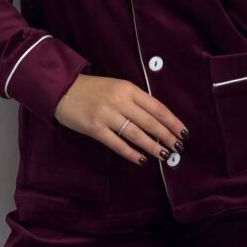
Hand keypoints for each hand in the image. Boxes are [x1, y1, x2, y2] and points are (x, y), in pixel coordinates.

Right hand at [54, 73, 188, 165]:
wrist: (63, 90)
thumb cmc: (93, 89)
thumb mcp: (117, 87)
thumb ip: (135, 100)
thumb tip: (157, 120)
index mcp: (128, 88)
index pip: (157, 107)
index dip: (172, 121)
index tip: (183, 132)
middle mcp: (120, 101)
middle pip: (150, 122)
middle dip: (167, 136)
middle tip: (178, 147)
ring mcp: (107, 116)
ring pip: (136, 135)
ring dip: (153, 146)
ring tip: (165, 155)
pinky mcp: (95, 129)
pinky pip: (118, 144)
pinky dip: (132, 153)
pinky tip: (142, 160)